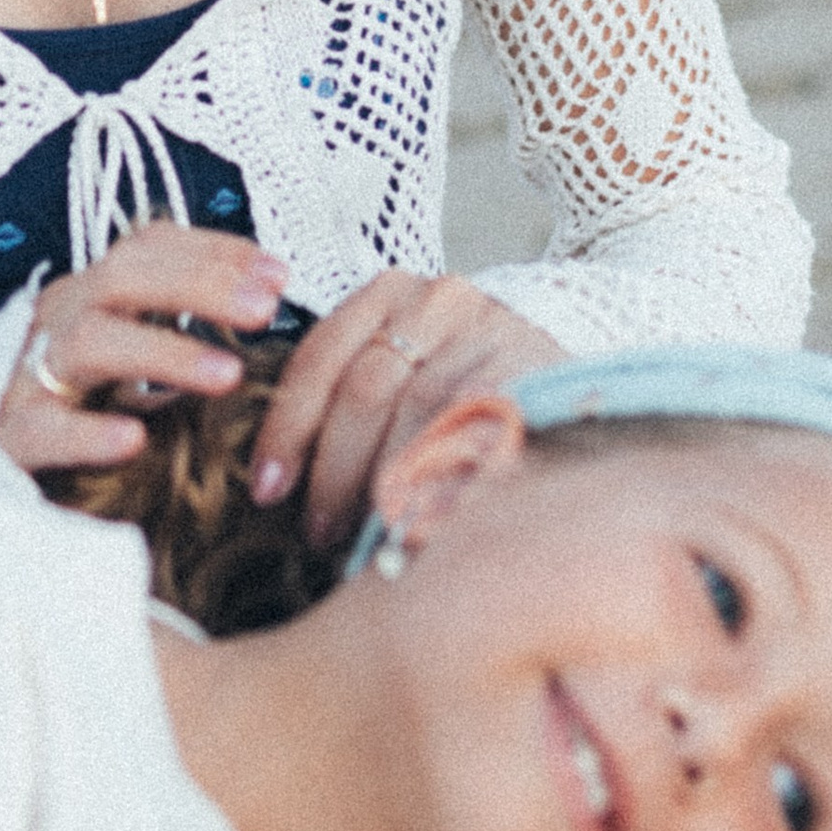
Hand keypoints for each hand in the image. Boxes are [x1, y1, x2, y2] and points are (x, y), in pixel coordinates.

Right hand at [0, 221, 288, 478]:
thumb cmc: (59, 409)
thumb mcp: (119, 359)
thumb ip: (171, 331)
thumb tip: (259, 307)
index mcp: (87, 297)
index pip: (146, 247)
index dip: (213, 250)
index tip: (279, 274)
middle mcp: (55, 322)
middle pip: (122, 278)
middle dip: (198, 286)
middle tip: (264, 311)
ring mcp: (25, 377)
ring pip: (88, 343)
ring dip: (162, 352)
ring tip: (225, 376)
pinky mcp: (3, 438)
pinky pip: (41, 429)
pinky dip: (86, 432)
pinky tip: (132, 440)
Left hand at [251, 273, 562, 551]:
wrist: (563, 369)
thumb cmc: (458, 382)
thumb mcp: (400, 367)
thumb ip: (349, 402)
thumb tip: (279, 479)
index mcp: (386, 294)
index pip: (318, 358)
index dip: (286, 429)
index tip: (268, 489)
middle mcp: (436, 299)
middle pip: (363, 391)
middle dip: (333, 471)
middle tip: (319, 530)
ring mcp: (487, 330)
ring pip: (415, 416)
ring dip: (386, 484)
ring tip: (366, 536)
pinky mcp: (529, 369)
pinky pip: (471, 431)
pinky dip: (439, 481)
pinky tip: (421, 519)